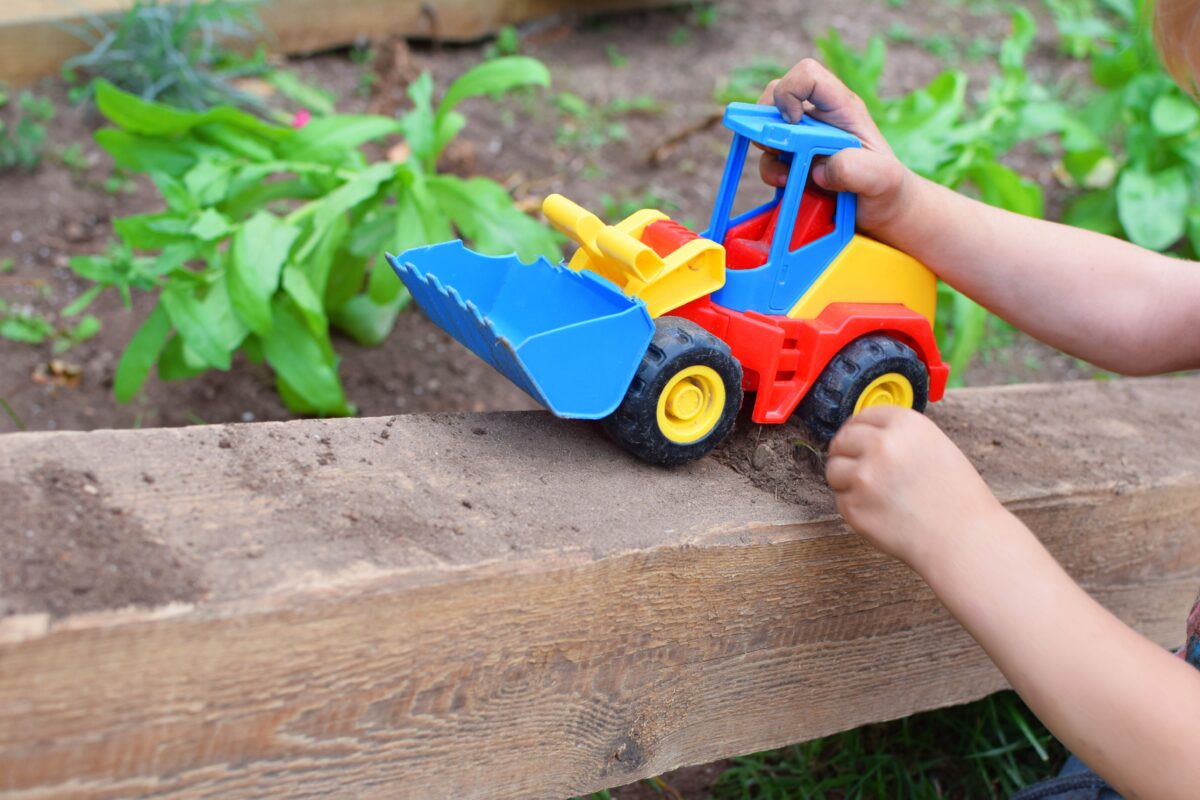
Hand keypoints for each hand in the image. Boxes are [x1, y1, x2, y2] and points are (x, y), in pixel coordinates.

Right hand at [758, 59, 916, 236]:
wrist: (882, 213)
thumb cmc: (888, 189)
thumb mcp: (883, 179)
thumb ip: (857, 169)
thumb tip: (819, 170)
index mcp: (841, 108)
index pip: (808, 75)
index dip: (791, 91)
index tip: (793, 123)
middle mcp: (818, 118)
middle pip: (777, 93)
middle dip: (767, 119)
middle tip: (778, 147)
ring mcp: (802, 140)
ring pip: (766, 128)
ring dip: (768, 153)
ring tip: (787, 178)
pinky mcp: (792, 163)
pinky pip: (767, 159)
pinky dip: (770, 173)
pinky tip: (788, 187)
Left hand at [825, 405, 1004, 571]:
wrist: (963, 539)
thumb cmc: (955, 497)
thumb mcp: (934, 446)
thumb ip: (898, 437)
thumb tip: (863, 434)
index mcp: (905, 424)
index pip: (862, 416)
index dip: (857, 428)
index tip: (856, 437)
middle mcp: (881, 445)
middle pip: (842, 440)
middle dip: (846, 452)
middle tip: (860, 468)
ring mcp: (864, 476)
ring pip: (834, 469)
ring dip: (845, 479)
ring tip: (873, 493)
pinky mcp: (853, 506)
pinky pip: (841, 499)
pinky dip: (854, 506)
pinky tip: (880, 512)